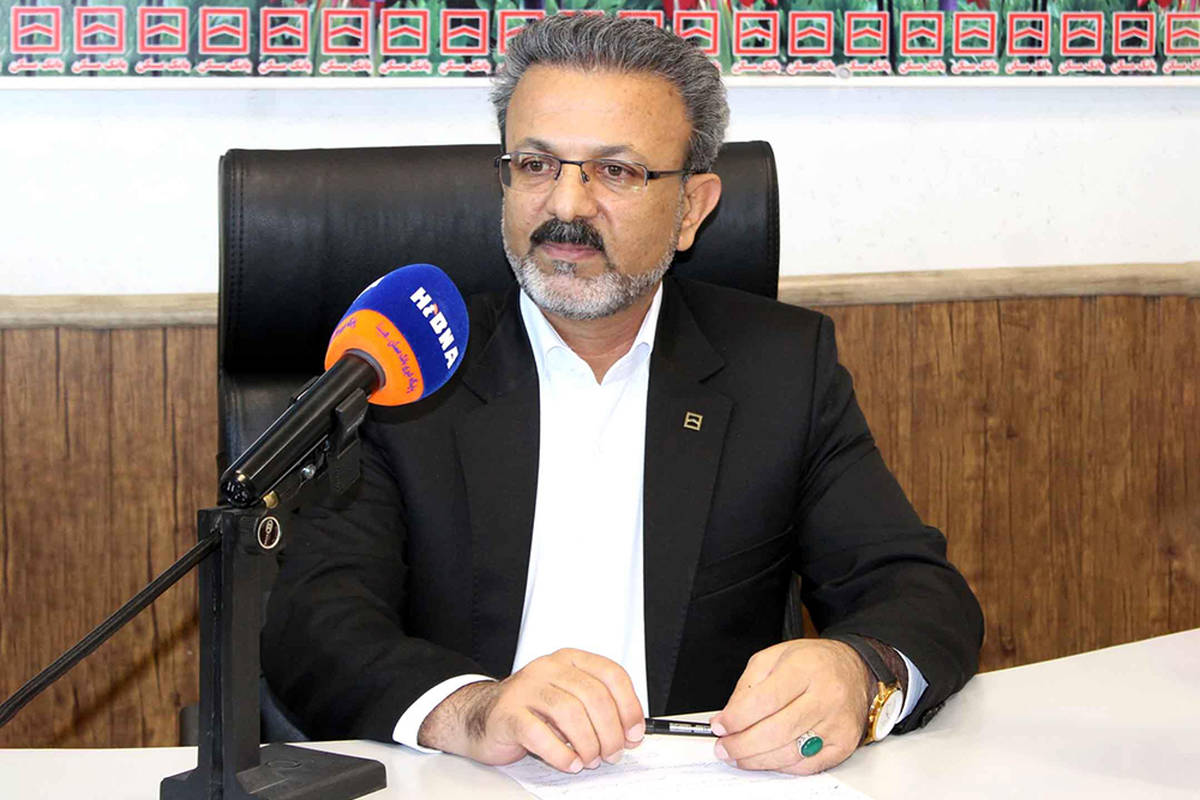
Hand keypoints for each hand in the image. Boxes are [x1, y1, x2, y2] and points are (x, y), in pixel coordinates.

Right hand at [417, 648, 644, 772]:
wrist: (482, 716)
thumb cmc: (532, 711)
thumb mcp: (568, 701)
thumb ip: (597, 710)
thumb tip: (630, 734)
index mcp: (569, 660)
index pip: (610, 674)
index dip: (628, 706)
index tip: (635, 733)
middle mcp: (548, 668)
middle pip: (592, 696)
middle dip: (610, 731)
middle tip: (613, 754)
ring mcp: (526, 689)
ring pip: (569, 712)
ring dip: (588, 743)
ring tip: (590, 760)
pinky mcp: (508, 714)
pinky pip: (539, 734)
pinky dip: (560, 754)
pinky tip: (569, 763)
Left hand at [708, 639, 871, 774]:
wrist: (855, 670)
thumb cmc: (813, 663)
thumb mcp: (774, 657)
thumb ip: (748, 685)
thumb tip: (729, 716)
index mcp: (805, 668)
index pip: (765, 700)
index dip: (737, 718)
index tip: (720, 725)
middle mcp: (826, 696)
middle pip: (777, 731)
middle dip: (742, 744)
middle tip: (723, 747)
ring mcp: (837, 723)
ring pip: (790, 752)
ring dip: (756, 760)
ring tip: (737, 756)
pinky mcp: (843, 744)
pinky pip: (806, 765)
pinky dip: (780, 766)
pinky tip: (765, 759)